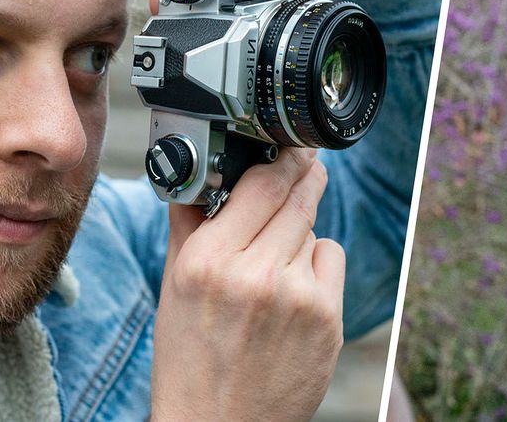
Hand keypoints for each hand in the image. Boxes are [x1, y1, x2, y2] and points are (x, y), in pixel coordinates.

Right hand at [151, 148, 344, 421]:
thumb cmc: (190, 360)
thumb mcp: (174, 286)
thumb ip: (191, 222)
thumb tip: (203, 171)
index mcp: (208, 262)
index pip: (260, 183)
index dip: (280, 158)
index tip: (290, 146)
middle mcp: (256, 275)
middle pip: (296, 195)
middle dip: (301, 175)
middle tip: (305, 164)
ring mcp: (298, 297)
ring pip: (313, 228)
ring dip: (299, 232)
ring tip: (274, 264)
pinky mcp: (329, 318)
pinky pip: (332, 259)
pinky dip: (318, 264)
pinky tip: (294, 290)